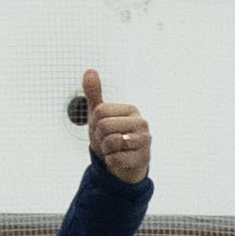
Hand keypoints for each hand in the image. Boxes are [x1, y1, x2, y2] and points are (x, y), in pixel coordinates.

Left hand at [78, 66, 149, 185]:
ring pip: (110, 142)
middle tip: (107, 141)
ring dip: (106, 150)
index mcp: (131, 109)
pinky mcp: (142, 158)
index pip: (99, 112)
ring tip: (114, 150)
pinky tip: (119, 159)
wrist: (123, 164)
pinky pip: (115, 158)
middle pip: (104, 126)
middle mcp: (141, 123)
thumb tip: (90, 71)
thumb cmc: (112, 137)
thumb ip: (94, 93)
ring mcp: (144, 140)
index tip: (103, 130)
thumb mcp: (99, 115)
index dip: (95, 124)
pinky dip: (111, 161)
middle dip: (99, 137)